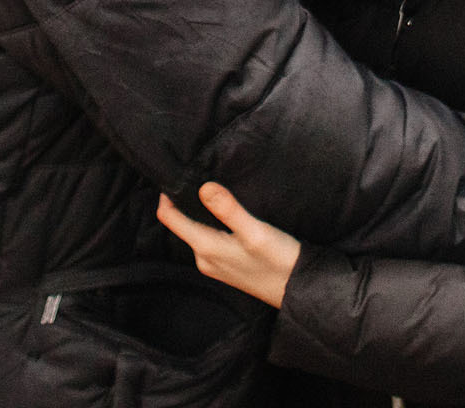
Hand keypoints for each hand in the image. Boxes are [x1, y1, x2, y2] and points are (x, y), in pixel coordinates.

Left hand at [156, 182, 300, 308]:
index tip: (174, 174)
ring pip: (195, 231)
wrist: (298, 291)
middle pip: (180, 224)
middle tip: (193, 175)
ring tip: (209, 190)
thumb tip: (203, 187)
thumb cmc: (278, 261)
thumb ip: (228, 210)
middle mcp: (203, 258)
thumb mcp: (255, 231)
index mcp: (204, 247)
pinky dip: (209, 224)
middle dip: (183, 201)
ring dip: (197, 212)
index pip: (169, 218)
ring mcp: (213, 264)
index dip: (166, 195)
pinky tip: (224, 214)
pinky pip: (207, 240)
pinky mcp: (226, 266)